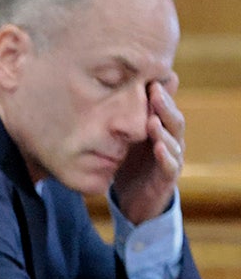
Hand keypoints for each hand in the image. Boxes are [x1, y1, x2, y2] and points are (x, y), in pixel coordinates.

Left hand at [113, 76, 184, 223]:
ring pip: (174, 141)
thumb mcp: (124, 141)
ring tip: (154, 119)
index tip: (148, 78)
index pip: (164, 108)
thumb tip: (104, 94)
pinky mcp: (168, 179)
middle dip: (164, 105)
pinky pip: (170, 166)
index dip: (160, 93)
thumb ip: (121, 121)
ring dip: (164, 129)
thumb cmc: (130, 165)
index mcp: (160, 131)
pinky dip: (166, 157)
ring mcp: (171, 159)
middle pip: (172, 119)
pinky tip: (159, 148)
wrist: (134, 200)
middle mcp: (170, 141)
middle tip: (154, 90)